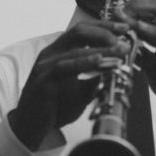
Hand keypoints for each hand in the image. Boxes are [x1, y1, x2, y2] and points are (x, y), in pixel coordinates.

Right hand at [8, 21, 128, 149]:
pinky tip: (99, 60)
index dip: (104, 27)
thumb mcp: (82, 91)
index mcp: (59, 52)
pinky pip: (64, 67)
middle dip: (104, 32)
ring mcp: (45, 65)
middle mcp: (51, 54)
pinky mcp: (43, 79)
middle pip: (79, 31)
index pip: (82, 31)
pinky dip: (84, 63)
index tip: (124, 29)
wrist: (32, 128)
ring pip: (75, 49)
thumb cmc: (55, 108)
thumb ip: (95, 79)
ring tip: (121, 51)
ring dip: (101, 49)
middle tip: (124, 39)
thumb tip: (116, 69)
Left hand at [119, 0, 155, 130]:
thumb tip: (125, 45)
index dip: (132, 8)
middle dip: (133, 5)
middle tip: (114, 11)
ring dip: (138, 13)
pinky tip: (137, 28)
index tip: (113, 12)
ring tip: (120, 14)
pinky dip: (152, 31)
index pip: (152, 11)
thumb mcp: (152, 67)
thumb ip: (142, 54)